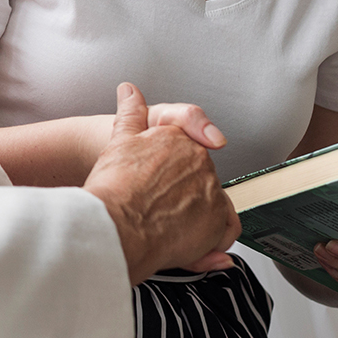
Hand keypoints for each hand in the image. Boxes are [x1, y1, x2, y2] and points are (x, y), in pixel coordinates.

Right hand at [83, 82, 241, 284]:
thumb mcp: (119, 141)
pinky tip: (188, 246)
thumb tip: (130, 92)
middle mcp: (201, 163)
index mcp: (180, 140)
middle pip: (200, 182)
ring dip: (196, 220)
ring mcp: (212, 193)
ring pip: (212, 208)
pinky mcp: (217, 224)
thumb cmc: (114, 187)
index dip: (172, 173)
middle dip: (184, 196)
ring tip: (168, 231)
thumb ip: (130, 114)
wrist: (116, 225)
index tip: (158, 186)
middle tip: (157, 210)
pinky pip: (222, 233)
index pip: (188, 153)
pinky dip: (211, 243)